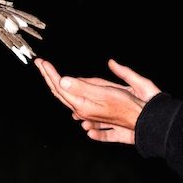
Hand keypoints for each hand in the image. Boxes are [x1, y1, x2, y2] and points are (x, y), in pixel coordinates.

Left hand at [34, 58, 160, 143]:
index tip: (41, 62)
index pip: (60, 86)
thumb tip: (62, 80)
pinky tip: (67, 92)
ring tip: (50, 74)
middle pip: (60, 92)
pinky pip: (76, 102)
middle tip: (40, 64)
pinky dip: (69, 94)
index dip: (50, 73)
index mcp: (81, 104)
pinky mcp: (94, 113)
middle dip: (49, 77)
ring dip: (57, 85)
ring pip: (67, 97)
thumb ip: (82, 86)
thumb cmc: (126, 105)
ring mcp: (87, 113)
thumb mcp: (104, 93)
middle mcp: (82, 110)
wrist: (142, 120)